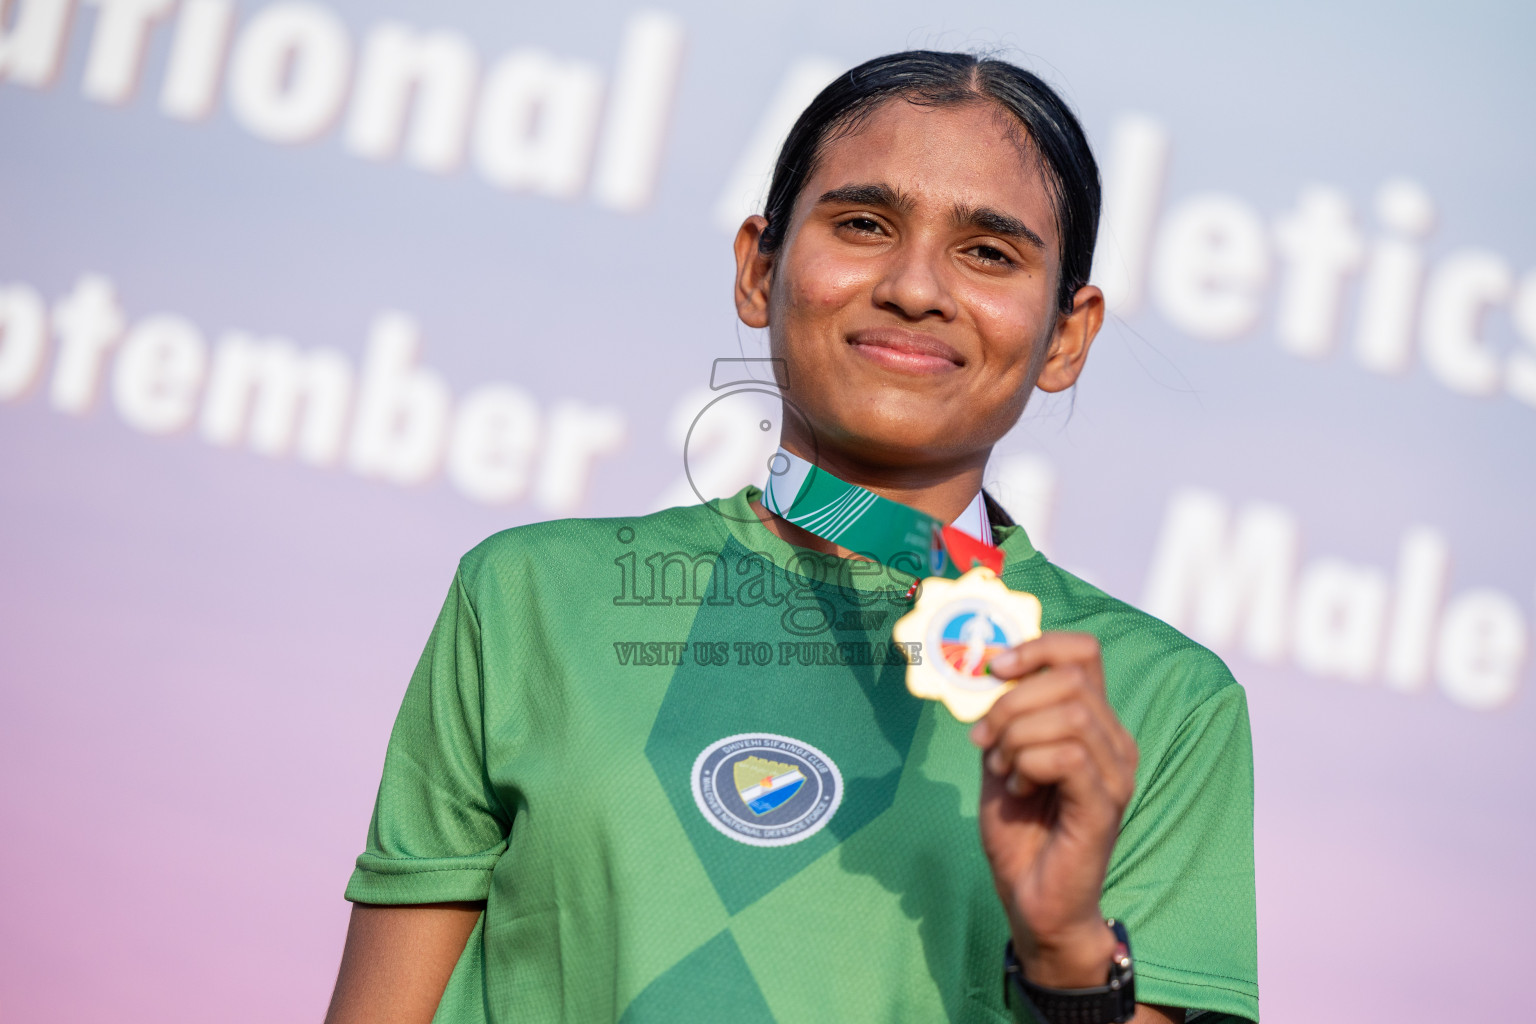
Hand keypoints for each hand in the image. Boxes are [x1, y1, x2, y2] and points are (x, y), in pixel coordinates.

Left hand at [969, 632, 1138, 989]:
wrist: (1033, 899)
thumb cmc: (1021, 832)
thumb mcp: (1001, 758)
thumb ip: (1001, 716)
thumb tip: (989, 671)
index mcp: (1093, 723)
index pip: (1083, 652)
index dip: (1037, 647)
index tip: (996, 668)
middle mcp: (1114, 743)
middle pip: (1070, 678)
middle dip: (1012, 702)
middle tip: (986, 741)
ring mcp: (1115, 774)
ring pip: (1070, 714)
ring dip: (1017, 736)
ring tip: (1004, 769)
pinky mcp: (1104, 806)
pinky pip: (1068, 757)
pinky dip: (1030, 764)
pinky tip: (1019, 788)